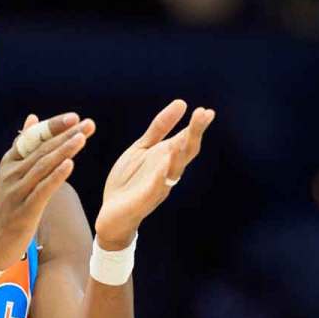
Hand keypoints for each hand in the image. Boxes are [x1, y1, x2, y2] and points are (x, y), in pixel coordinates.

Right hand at [0, 112, 95, 268]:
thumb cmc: (5, 208)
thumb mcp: (11, 173)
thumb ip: (24, 147)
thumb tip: (33, 118)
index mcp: (10, 162)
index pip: (33, 138)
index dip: (53, 127)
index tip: (74, 117)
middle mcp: (12, 173)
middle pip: (41, 149)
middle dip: (65, 134)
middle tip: (87, 123)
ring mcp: (17, 191)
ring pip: (42, 166)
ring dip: (63, 150)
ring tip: (81, 138)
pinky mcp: (24, 210)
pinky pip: (42, 190)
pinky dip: (56, 176)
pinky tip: (69, 165)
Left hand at [94, 100, 214, 247]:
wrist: (112, 215)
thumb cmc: (129, 181)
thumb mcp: (142, 148)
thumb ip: (160, 128)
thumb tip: (182, 102)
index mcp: (167, 157)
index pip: (186, 139)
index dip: (196, 126)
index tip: (206, 111)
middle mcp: (168, 171)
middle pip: (185, 151)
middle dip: (194, 133)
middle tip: (203, 114)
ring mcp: (159, 186)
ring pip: (175, 169)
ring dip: (181, 153)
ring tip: (186, 136)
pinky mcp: (145, 199)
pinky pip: (156, 187)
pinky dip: (162, 176)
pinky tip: (166, 164)